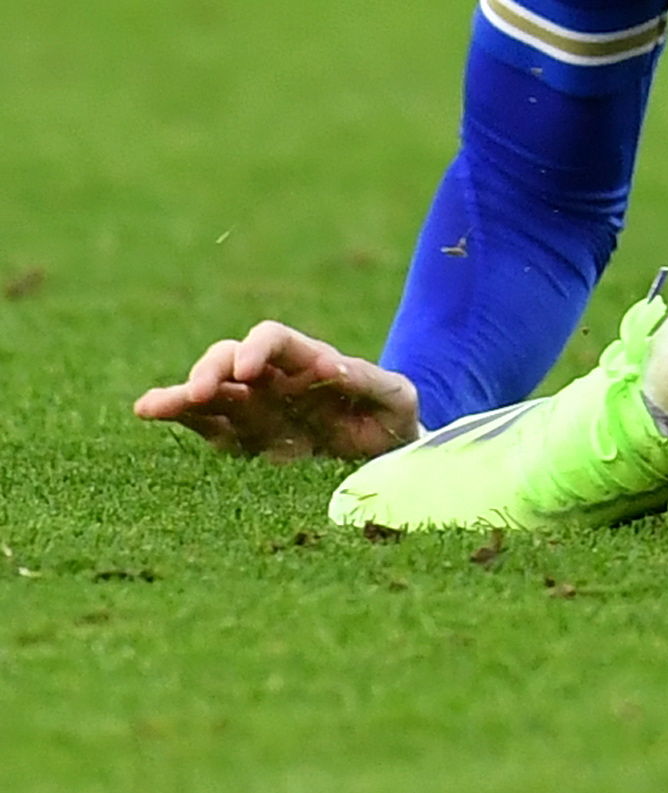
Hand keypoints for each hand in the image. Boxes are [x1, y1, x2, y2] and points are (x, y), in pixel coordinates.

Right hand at [133, 323, 419, 461]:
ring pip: (207, 393)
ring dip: (180, 396)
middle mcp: (271, 380)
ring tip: (151, 405)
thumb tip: (337, 368)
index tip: (250, 371)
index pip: (276, 341)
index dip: (260, 349)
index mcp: (309, 362)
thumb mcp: (394, 398)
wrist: (382, 451)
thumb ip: (371, 383)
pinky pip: (204, 426)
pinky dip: (177, 418)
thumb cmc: (390, 416)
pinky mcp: (238, 439)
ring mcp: (250, 408)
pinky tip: (148, 410)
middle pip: (229, 359)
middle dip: (212, 371)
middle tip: (200, 392)